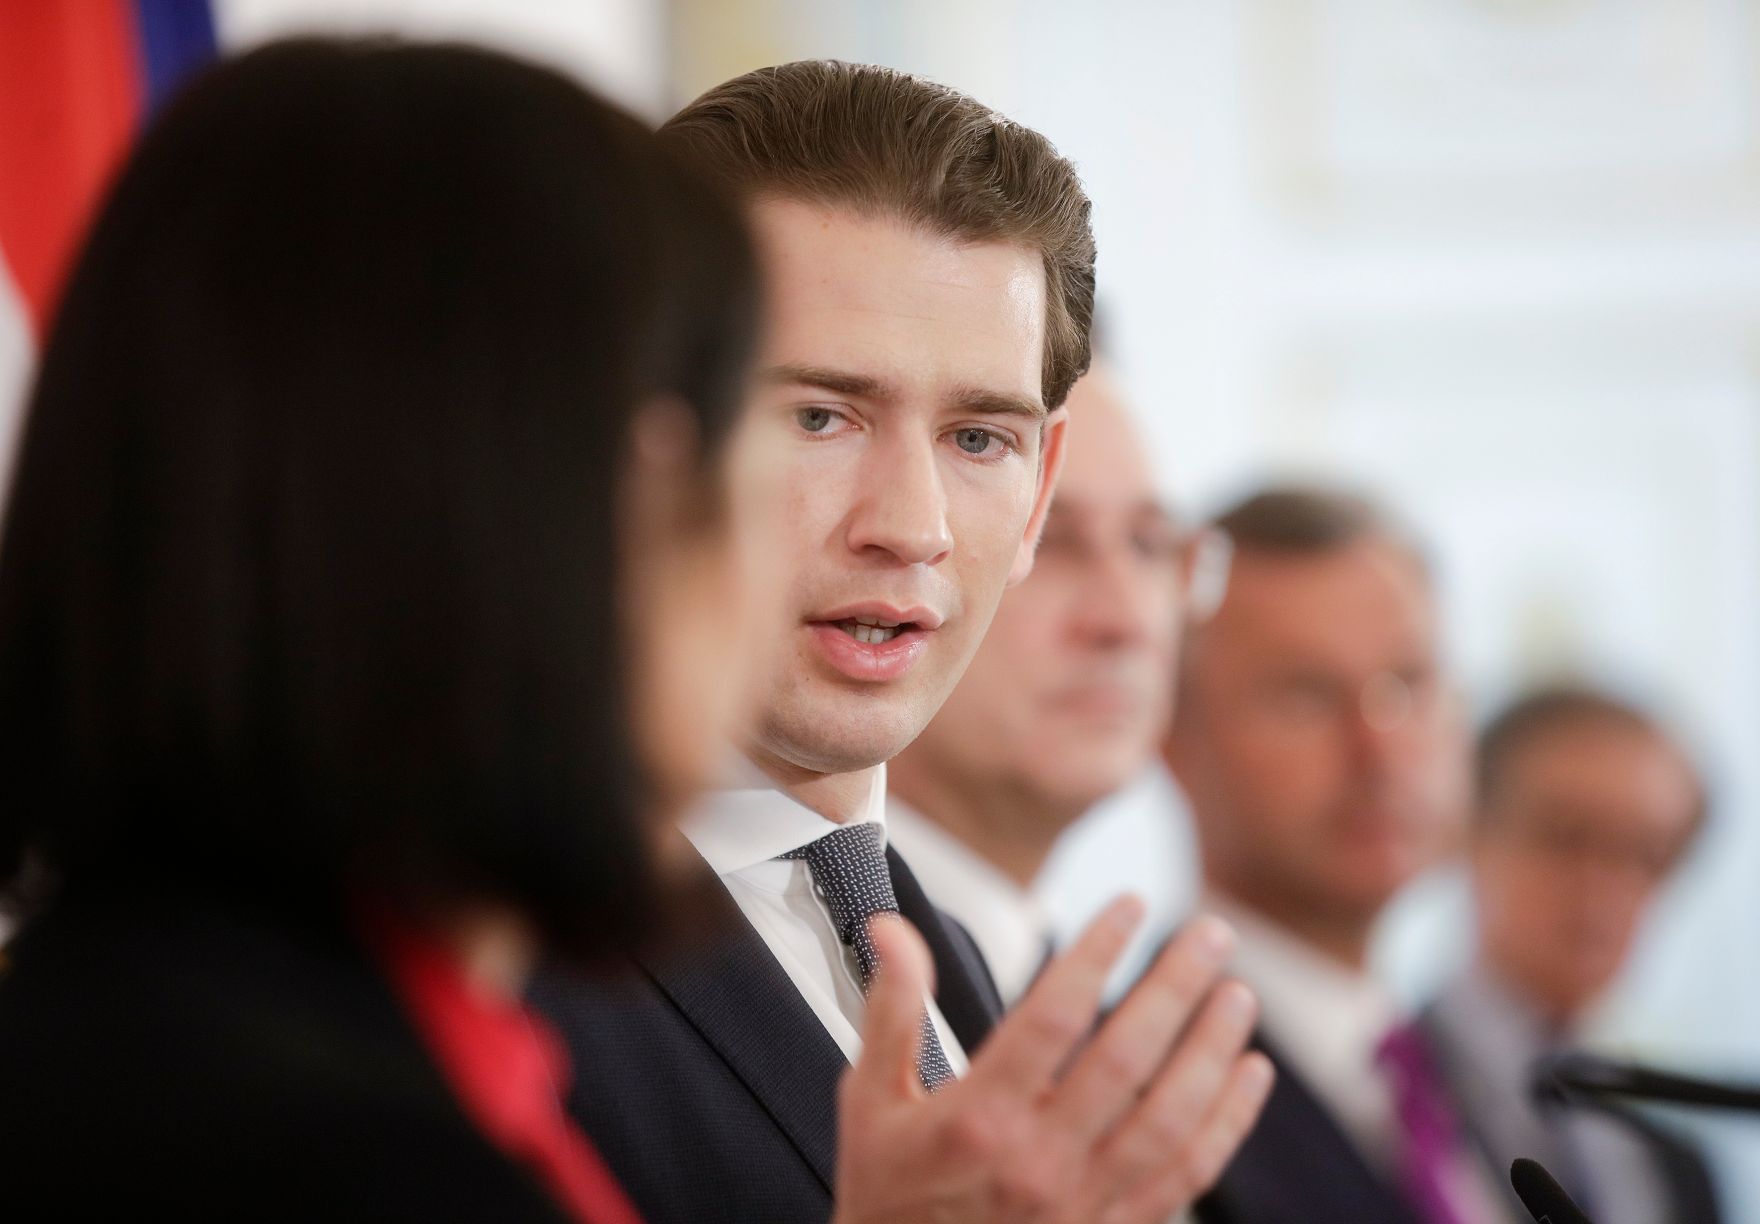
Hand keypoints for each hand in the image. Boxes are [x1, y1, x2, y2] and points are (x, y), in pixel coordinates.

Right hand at [831, 899, 1272, 1223]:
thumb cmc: (887, 1200)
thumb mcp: (870, 1103)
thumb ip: (891, 1012)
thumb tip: (892, 931)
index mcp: (978, 1120)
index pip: (1053, 1017)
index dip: (1097, 954)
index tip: (1129, 907)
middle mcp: (1038, 1162)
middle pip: (1127, 1059)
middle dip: (1177, 988)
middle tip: (1211, 935)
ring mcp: (1083, 1203)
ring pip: (1171, 1118)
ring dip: (1211, 1051)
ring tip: (1237, 994)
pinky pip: (1185, 1175)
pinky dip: (1227, 1124)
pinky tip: (1248, 1076)